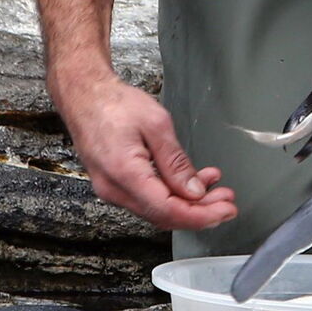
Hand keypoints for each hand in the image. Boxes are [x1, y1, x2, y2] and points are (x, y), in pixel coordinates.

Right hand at [53, 69, 237, 229]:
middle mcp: (114, 188)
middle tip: (227, 202)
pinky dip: (175, 195)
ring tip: (216, 189)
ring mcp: (113, 189)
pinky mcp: (117, 185)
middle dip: (201, 212)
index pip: (168, 210)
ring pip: (159, 209)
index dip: (201, 215)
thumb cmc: (113, 103)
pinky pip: (149, 198)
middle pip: (165, 215)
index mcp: (124, 173)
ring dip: (190, 204)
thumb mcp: (156, 125)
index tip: (225, 210)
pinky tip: (194, 183)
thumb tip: (195, 191)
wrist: (84, 95)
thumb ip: (176, 162)